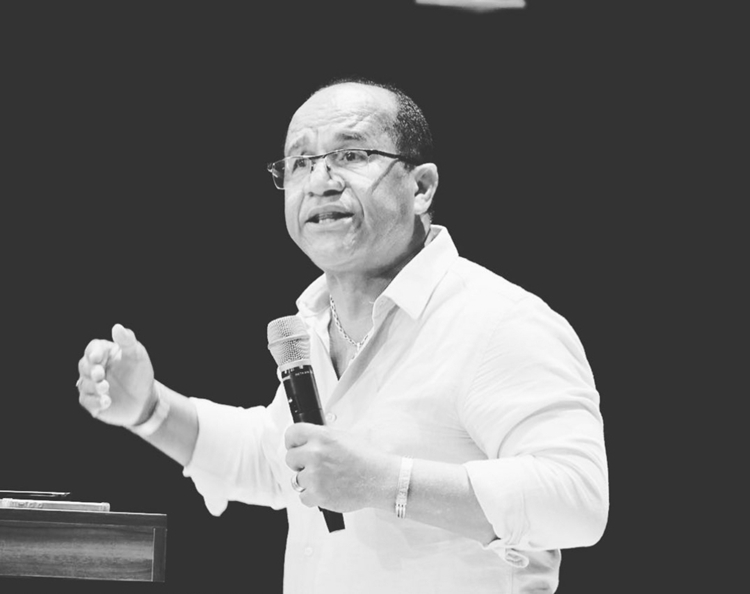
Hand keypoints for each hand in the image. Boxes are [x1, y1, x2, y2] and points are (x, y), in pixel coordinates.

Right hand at [77, 324, 155, 426]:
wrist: (145, 400)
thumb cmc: (140, 374)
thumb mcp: (137, 356)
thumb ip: (127, 341)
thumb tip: (117, 327)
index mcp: (104, 353)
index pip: (93, 348)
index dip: (93, 352)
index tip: (97, 357)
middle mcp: (94, 368)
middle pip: (84, 366)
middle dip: (91, 370)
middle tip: (99, 375)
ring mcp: (91, 385)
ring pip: (84, 384)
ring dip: (94, 387)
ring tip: (106, 389)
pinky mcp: (91, 402)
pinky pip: (86, 401)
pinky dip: (95, 402)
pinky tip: (106, 402)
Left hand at [284, 423, 399, 512]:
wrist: (380, 478)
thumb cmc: (366, 458)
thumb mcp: (343, 437)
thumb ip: (321, 438)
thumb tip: (305, 442)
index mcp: (322, 436)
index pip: (291, 434)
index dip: (293, 442)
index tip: (295, 447)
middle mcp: (315, 454)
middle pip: (290, 458)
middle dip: (300, 463)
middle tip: (315, 466)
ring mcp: (315, 475)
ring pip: (296, 479)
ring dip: (308, 481)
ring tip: (327, 479)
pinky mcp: (318, 495)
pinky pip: (303, 497)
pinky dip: (313, 496)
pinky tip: (327, 490)